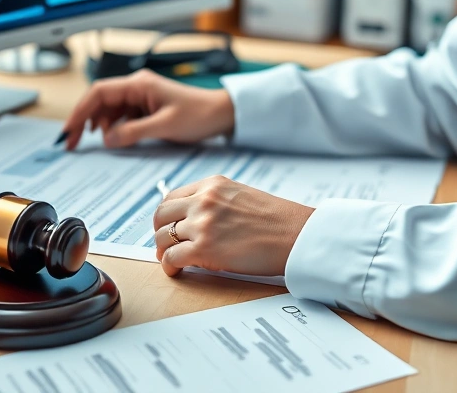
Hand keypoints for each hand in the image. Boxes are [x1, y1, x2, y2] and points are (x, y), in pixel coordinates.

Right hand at [63, 70, 235, 149]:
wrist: (222, 114)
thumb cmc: (199, 114)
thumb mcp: (165, 126)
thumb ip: (133, 132)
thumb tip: (107, 138)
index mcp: (139, 84)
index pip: (99, 93)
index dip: (80, 111)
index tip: (69, 130)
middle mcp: (137, 87)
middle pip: (100, 101)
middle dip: (84, 120)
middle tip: (71, 142)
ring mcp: (141, 97)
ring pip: (110, 109)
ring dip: (99, 125)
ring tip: (94, 142)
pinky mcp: (146, 107)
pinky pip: (122, 116)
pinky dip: (114, 127)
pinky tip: (112, 138)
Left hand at [152, 176, 314, 277]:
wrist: (296, 235)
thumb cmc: (277, 221)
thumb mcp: (242, 196)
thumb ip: (216, 202)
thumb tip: (195, 219)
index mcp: (213, 185)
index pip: (172, 197)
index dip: (167, 215)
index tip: (168, 226)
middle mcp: (203, 201)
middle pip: (161, 215)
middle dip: (159, 231)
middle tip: (165, 244)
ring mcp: (202, 224)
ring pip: (162, 237)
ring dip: (163, 250)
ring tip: (173, 259)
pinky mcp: (204, 248)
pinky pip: (171, 257)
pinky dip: (169, 266)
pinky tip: (176, 270)